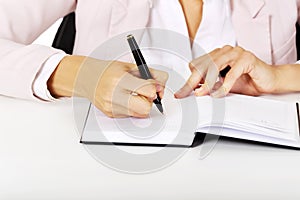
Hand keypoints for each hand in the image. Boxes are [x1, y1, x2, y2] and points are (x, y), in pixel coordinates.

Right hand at [48, 56, 167, 117]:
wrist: (87, 77)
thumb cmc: (109, 70)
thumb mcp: (131, 66)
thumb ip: (151, 74)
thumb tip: (162, 87)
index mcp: (120, 79)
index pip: (149, 91)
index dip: (155, 88)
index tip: (153, 85)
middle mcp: (114, 95)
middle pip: (146, 108)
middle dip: (149, 100)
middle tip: (144, 93)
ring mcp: (111, 107)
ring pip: (140, 114)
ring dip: (142, 105)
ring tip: (134, 94)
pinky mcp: (111, 114)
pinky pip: (131, 115)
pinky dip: (133, 108)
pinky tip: (126, 98)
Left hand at [175, 45, 277, 97]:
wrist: (269, 81)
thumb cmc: (246, 81)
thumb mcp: (222, 85)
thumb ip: (209, 85)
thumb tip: (192, 90)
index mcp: (217, 55)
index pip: (197, 65)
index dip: (189, 79)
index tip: (181, 92)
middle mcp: (225, 51)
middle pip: (203, 65)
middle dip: (192, 81)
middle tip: (183, 94)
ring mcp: (236, 53)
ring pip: (214, 66)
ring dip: (206, 83)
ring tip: (201, 94)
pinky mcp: (246, 59)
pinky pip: (231, 73)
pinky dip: (224, 85)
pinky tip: (219, 94)